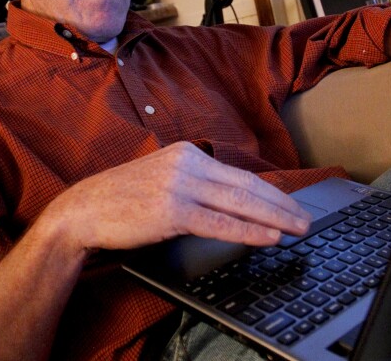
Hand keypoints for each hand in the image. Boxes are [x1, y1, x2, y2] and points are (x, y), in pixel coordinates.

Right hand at [44, 141, 311, 252]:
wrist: (84, 210)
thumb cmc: (122, 200)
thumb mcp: (163, 180)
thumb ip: (195, 184)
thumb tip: (233, 201)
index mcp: (188, 153)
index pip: (240, 175)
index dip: (272, 192)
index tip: (292, 204)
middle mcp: (188, 163)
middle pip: (247, 186)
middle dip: (282, 205)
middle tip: (306, 219)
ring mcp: (180, 185)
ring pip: (240, 202)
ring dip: (275, 218)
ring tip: (298, 229)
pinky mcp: (172, 210)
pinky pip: (220, 223)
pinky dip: (249, 231)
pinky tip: (269, 237)